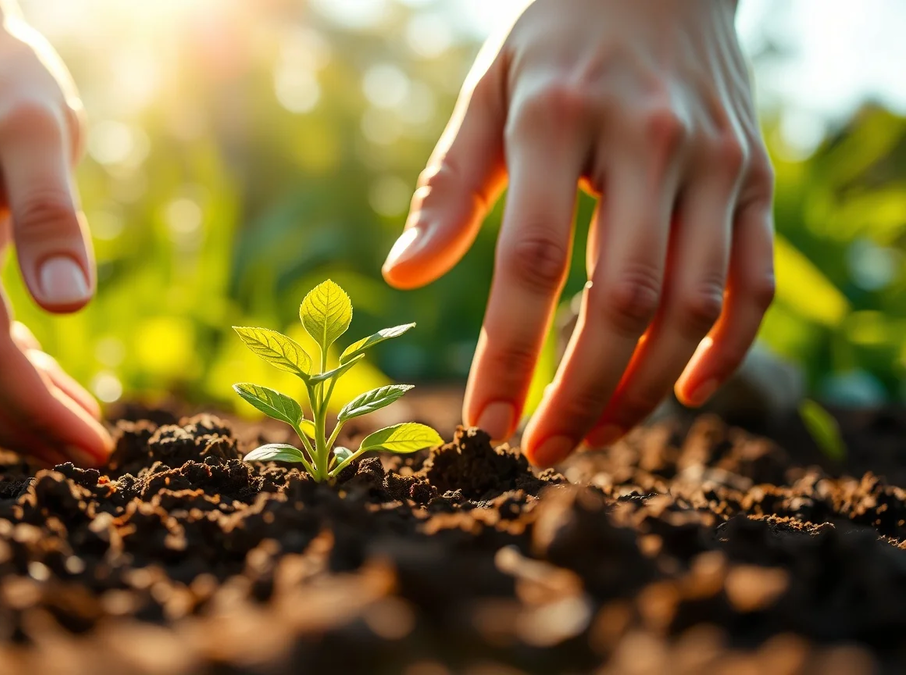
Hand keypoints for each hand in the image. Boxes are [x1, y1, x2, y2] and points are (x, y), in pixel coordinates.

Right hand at [0, 4, 111, 465]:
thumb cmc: (1, 80)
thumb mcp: (39, 124)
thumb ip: (51, 210)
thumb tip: (70, 307)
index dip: (38, 409)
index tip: (97, 447)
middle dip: (24, 430)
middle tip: (95, 460)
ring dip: (6, 416)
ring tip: (78, 437)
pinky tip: (50, 390)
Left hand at [382, 0, 774, 466]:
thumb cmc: (554, 47)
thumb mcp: (487, 94)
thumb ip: (450, 187)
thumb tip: (404, 275)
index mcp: (560, 118)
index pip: (531, 262)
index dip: (507, 354)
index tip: (483, 424)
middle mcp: (649, 140)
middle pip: (622, 300)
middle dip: (579, 395)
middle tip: (541, 452)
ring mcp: (715, 160)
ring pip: (694, 304)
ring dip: (643, 389)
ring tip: (595, 437)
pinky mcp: (757, 176)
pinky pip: (755, 281)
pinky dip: (728, 350)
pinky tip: (684, 394)